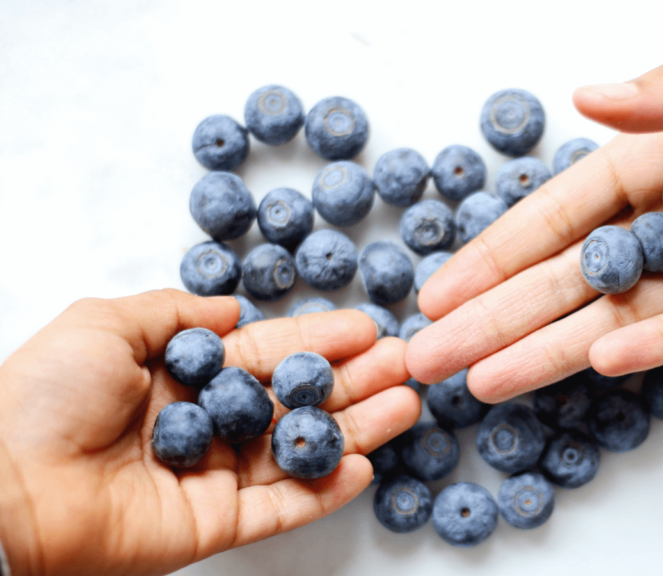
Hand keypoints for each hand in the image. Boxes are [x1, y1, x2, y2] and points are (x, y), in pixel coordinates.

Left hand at [0, 289, 419, 575]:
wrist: (1, 485)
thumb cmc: (42, 397)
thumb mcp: (105, 324)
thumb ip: (176, 311)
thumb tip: (234, 308)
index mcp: (180, 377)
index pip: (267, 355)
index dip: (318, 340)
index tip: (366, 327)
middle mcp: (204, 425)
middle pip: (295, 400)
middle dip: (353, 380)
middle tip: (407, 362)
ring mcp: (211, 477)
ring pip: (299, 450)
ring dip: (357, 429)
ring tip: (407, 404)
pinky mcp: (211, 525)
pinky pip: (280, 508)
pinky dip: (324, 490)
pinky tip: (366, 465)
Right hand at [406, 0, 662, 401]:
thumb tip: (583, 101)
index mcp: (658, 156)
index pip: (558, 215)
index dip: (496, 253)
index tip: (439, 289)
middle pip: (568, 277)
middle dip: (496, 317)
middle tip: (428, 357)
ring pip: (616, 316)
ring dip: (549, 348)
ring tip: (483, 381)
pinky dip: (647, 348)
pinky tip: (591, 364)